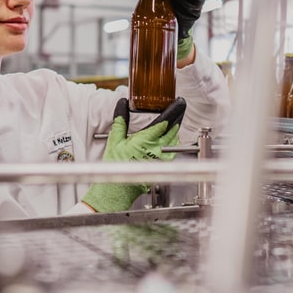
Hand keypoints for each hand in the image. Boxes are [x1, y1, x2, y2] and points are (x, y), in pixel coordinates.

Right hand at [81, 98, 182, 212]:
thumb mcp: (114, 141)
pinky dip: (173, 143)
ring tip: (174, 123)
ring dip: (175, 131)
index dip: (172, 112)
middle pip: (172, 131)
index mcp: (145, 141)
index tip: (177, 104)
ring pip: (174, 141)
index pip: (163, 123)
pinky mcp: (162, 165)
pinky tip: (170, 140)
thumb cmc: (115, 167)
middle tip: (178, 111)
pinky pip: (172, 151)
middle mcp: (156, 150)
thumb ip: (120, 121)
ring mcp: (161, 158)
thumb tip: (122, 105)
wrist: (117, 188)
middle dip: (176, 120)